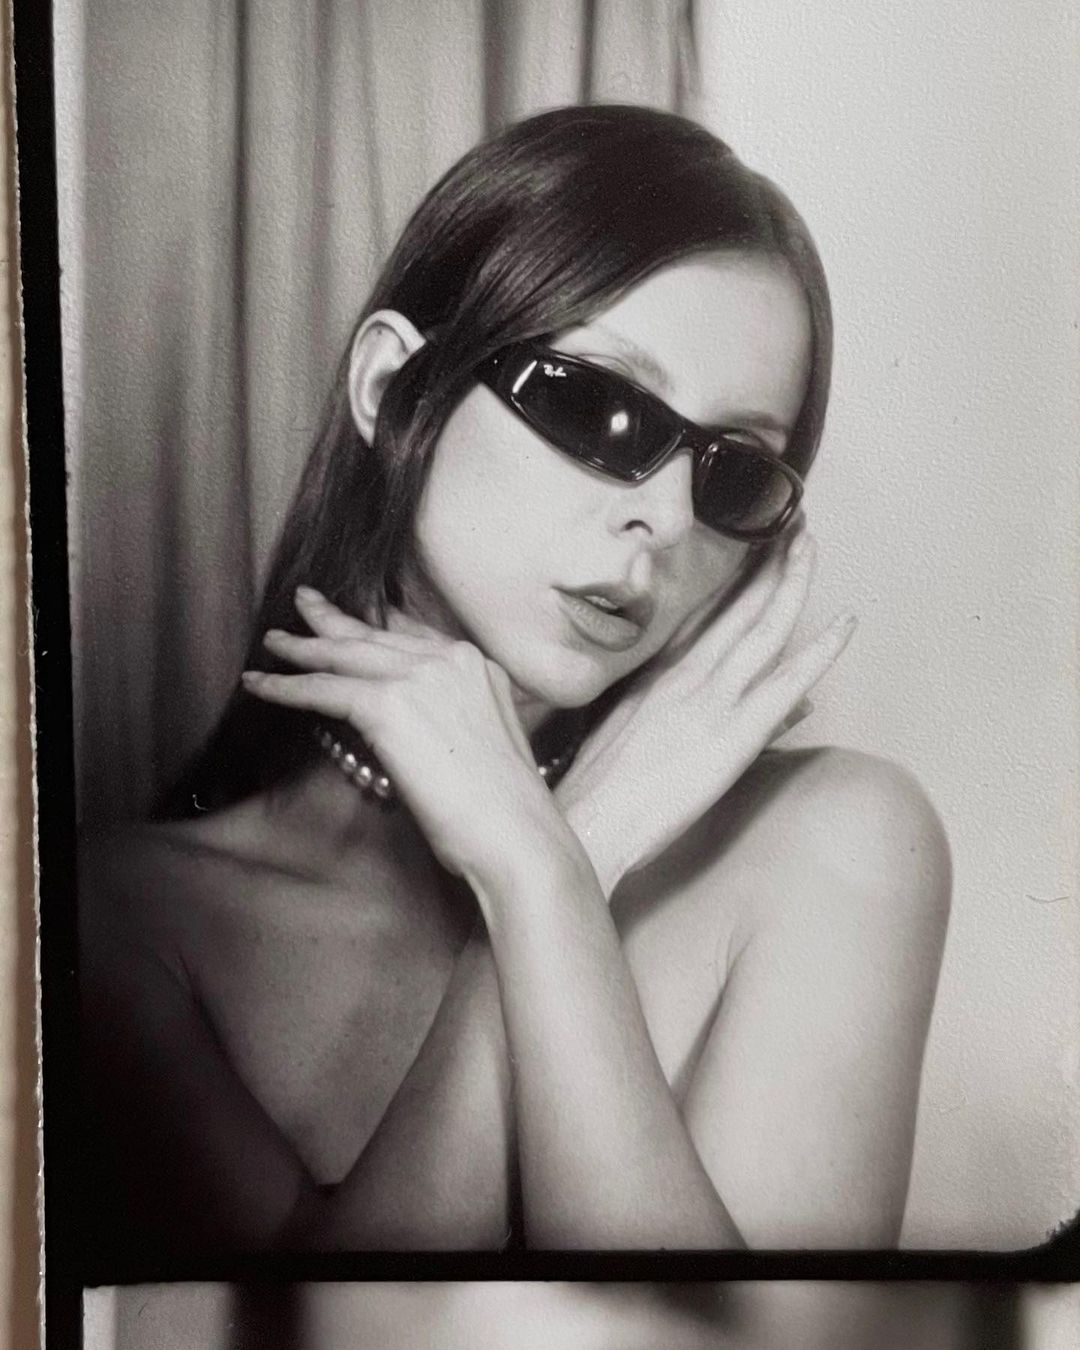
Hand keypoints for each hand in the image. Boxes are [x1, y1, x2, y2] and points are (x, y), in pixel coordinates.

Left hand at [242, 589, 563, 877]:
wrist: (517, 834)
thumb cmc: (504, 810)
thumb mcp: (484, 742)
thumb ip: (450, 715)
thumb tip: (409, 720)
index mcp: (478, 666)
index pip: (413, 633)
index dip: (377, 622)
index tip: (354, 615)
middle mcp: (451, 660)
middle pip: (375, 634)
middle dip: (334, 620)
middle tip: (305, 603)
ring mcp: (420, 677)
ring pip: (344, 655)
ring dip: (301, 649)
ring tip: (272, 643)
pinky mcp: (389, 706)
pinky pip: (323, 690)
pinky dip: (286, 688)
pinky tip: (259, 685)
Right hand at [554, 532, 856, 895]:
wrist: (585, 823)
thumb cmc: (598, 794)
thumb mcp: (629, 743)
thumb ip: (675, 718)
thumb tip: (696, 709)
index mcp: (657, 675)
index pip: (704, 614)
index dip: (734, 578)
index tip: (755, 547)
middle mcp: (685, 675)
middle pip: (736, 607)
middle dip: (767, 562)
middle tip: (793, 522)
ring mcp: (712, 699)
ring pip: (763, 627)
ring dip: (792, 581)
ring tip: (810, 542)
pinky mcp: (735, 732)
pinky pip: (786, 681)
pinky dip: (820, 650)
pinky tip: (846, 623)